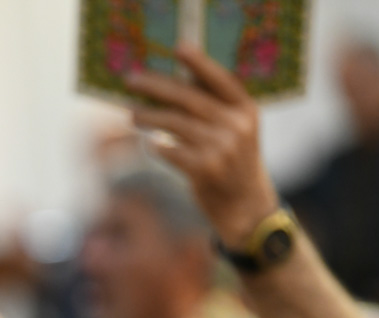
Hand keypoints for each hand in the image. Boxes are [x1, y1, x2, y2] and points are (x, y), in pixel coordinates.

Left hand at [126, 45, 279, 247]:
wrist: (248, 208)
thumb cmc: (234, 164)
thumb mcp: (237, 131)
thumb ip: (214, 109)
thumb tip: (173, 85)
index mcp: (246, 110)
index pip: (220, 79)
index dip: (199, 63)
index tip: (177, 49)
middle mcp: (236, 126)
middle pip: (189, 98)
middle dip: (156, 87)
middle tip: (131, 81)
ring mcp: (222, 148)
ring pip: (174, 123)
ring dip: (148, 116)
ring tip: (132, 114)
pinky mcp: (205, 170)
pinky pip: (171, 151)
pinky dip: (158, 147)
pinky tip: (151, 144)